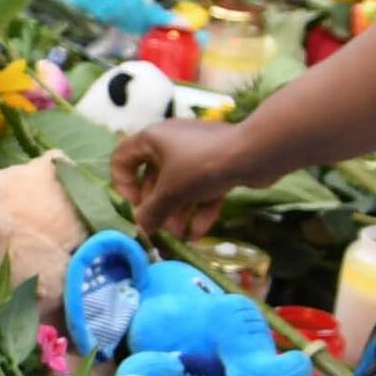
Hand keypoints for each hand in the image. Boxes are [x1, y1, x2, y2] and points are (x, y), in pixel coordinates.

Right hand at [110, 117, 264, 238]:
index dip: (123, 184)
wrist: (253, 153)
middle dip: (156, 206)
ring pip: (178, 185)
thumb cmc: (202, 166)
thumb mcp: (171, 192)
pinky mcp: (217, 164)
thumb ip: (151, 212)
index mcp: (152, 139)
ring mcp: (196, 153)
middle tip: (160, 228)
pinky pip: (200, 188)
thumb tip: (140, 228)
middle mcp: (171, 142)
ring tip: (179, 236)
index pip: (122, 158)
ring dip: (176, 212)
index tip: (135, 205)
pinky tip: (197, 233)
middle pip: (153, 178)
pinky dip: (198, 209)